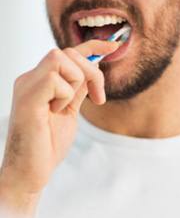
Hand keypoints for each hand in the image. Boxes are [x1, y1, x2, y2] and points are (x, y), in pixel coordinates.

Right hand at [0, 39, 118, 195]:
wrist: (30, 172)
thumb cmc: (47, 145)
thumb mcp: (69, 111)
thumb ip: (77, 90)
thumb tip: (92, 70)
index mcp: (40, 81)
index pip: (67, 53)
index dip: (93, 46)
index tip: (114, 46)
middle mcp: (31, 78)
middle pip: (68, 52)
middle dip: (92, 72)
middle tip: (98, 98)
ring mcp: (27, 85)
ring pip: (61, 59)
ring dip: (74, 84)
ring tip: (64, 108)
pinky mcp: (27, 97)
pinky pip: (54, 78)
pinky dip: (64, 96)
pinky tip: (55, 112)